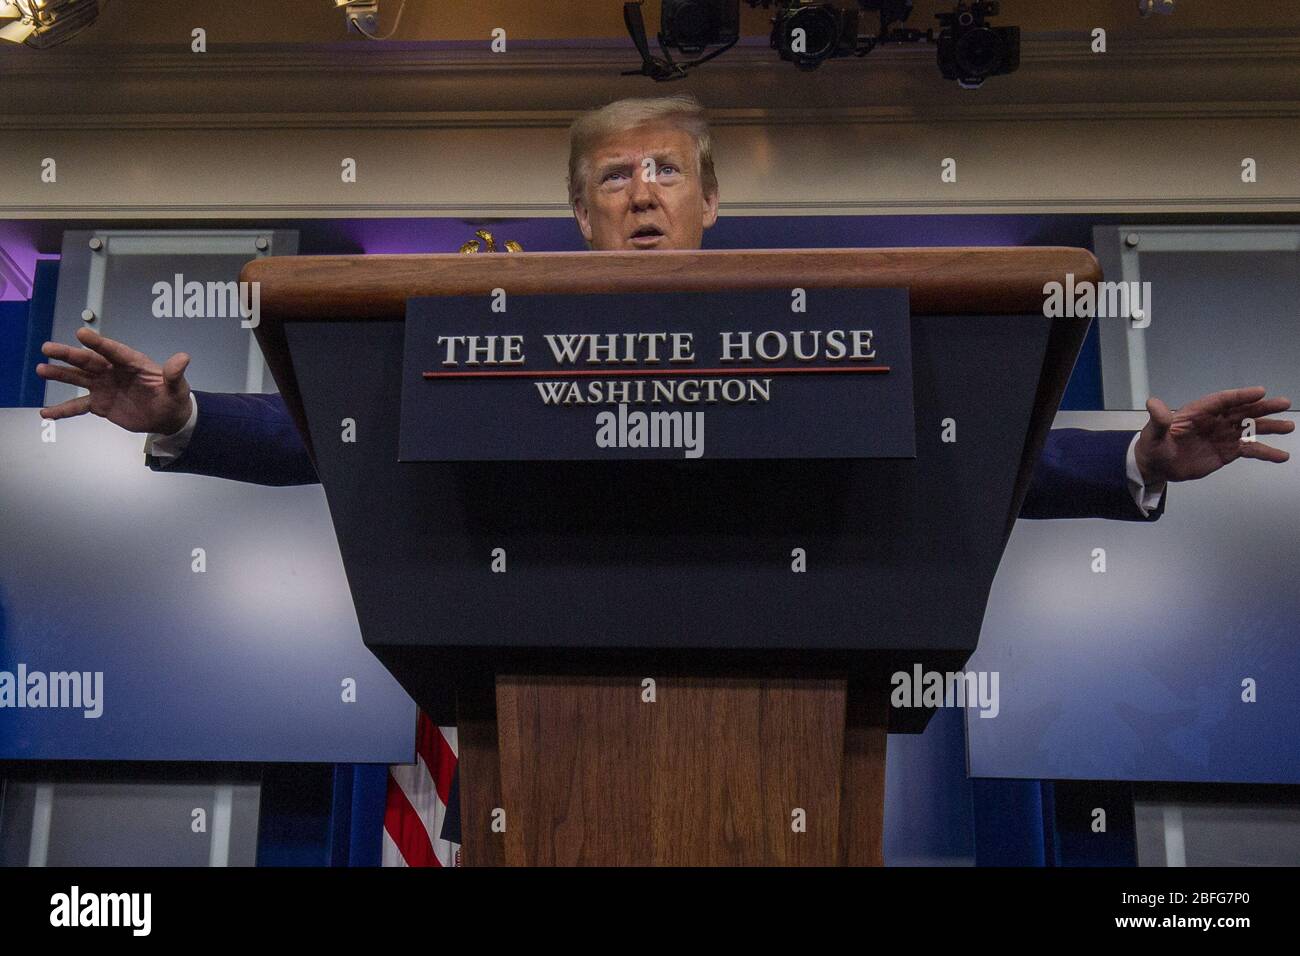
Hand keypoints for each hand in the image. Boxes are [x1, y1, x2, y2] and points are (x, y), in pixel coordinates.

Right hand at [36, 326, 193, 434]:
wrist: (167, 417)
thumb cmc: (173, 397)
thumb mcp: (177, 388)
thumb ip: (175, 374)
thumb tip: (183, 358)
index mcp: (131, 362)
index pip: (113, 350)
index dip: (98, 343)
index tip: (81, 333)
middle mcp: (112, 371)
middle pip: (88, 360)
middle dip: (68, 354)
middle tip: (48, 348)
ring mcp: (103, 386)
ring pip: (78, 378)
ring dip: (59, 375)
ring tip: (41, 370)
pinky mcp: (99, 404)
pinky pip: (78, 406)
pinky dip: (62, 410)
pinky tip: (46, 413)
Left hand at [1134, 386, 1292, 485]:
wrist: (1158, 466)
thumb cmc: (1154, 446)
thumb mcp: (1153, 434)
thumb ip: (1158, 420)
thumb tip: (1153, 403)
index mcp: (1199, 412)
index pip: (1222, 400)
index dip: (1240, 396)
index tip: (1260, 391)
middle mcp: (1215, 420)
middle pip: (1242, 410)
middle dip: (1263, 407)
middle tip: (1284, 403)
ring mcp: (1223, 435)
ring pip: (1250, 428)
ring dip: (1270, 427)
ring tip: (1289, 427)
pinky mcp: (1228, 451)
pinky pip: (1250, 450)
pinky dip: (1266, 453)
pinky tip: (1281, 456)